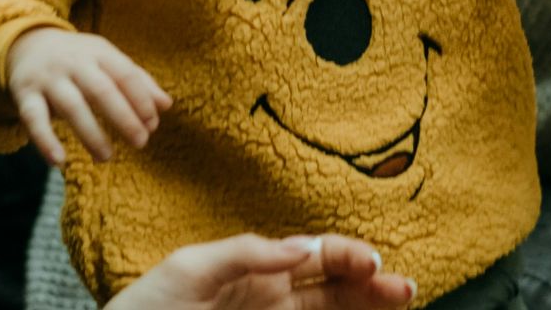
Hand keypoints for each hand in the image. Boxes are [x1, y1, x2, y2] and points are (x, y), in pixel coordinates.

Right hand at [6, 27, 172, 165]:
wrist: (27, 44)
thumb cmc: (79, 59)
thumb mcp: (107, 60)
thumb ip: (137, 81)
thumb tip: (167, 106)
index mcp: (98, 52)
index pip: (125, 74)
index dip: (141, 99)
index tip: (152, 124)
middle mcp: (73, 63)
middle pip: (101, 89)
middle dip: (123, 117)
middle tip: (141, 142)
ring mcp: (48, 78)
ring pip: (71, 106)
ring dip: (90, 133)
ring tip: (107, 157)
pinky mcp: (25, 95)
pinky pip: (33, 118)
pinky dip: (45, 140)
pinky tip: (58, 161)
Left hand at [104, 234, 415, 309]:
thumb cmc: (146, 308)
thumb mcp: (189, 268)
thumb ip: (245, 253)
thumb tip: (298, 246)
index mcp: (259, 271)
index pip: (317, 256)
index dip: (348, 255)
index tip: (371, 262)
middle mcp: (274, 300)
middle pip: (338, 289)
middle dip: (373, 285)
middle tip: (405, 289)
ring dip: (367, 308)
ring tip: (400, 301)